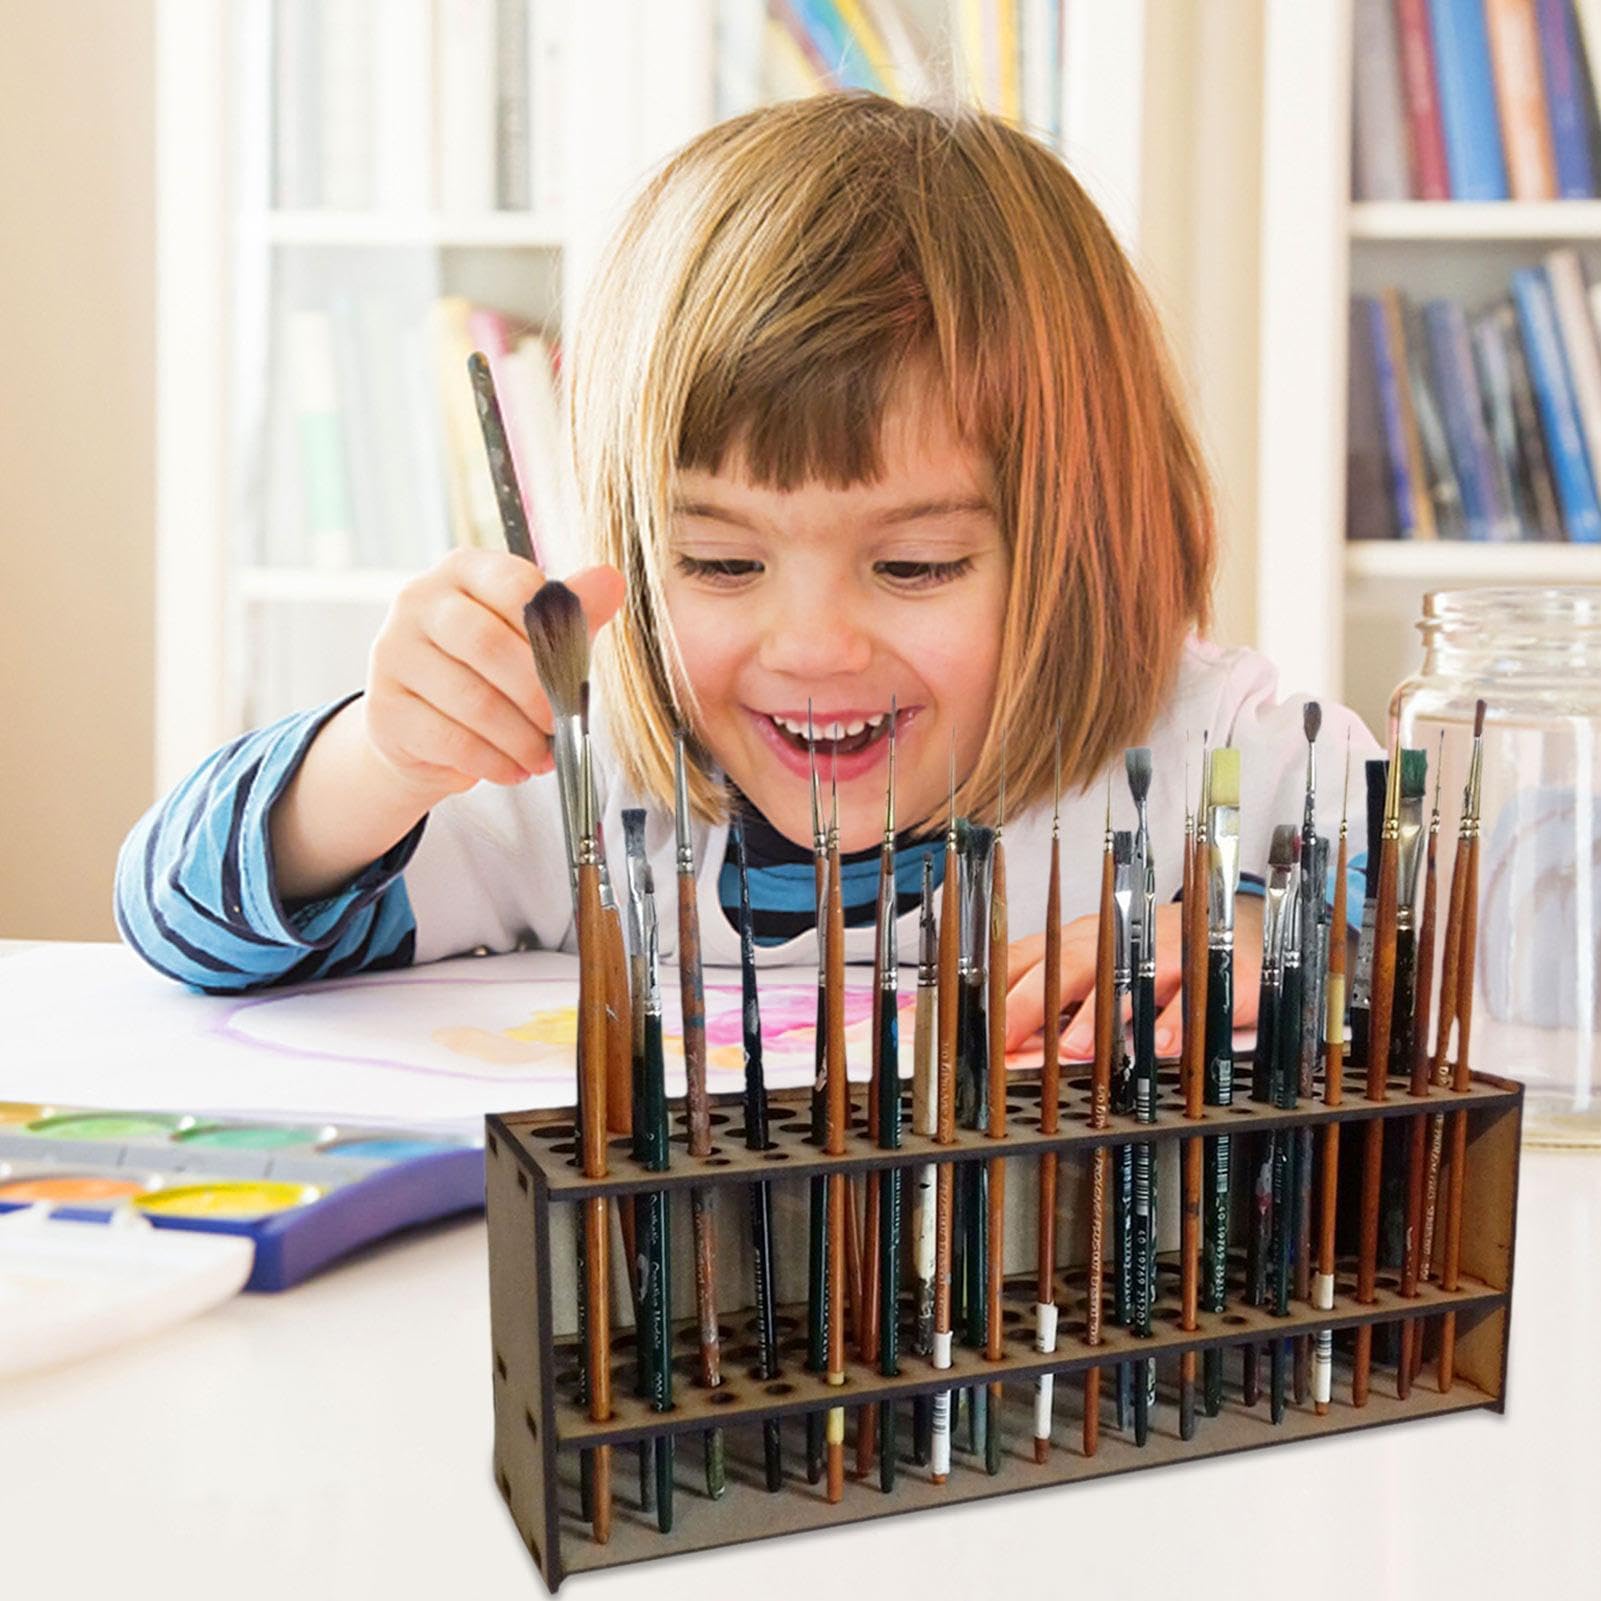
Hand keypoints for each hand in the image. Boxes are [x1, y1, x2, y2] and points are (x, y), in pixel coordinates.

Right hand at [363, 551, 625, 805]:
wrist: (427, 728)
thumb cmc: (493, 672)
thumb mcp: (538, 637)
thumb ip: (573, 611)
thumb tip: (610, 580)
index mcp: (463, 571)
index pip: (513, 585)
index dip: (552, 632)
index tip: (573, 670)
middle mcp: (419, 601)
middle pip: (487, 643)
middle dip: (537, 693)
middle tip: (563, 723)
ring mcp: (393, 653)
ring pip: (472, 699)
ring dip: (521, 737)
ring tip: (544, 755)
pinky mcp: (385, 708)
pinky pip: (450, 740)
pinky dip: (494, 762)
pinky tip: (515, 769)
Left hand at [1003, 896, 1265, 1059]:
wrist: (1230, 934)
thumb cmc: (1148, 959)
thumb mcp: (1098, 971)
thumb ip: (1056, 1003)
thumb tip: (1009, 1044)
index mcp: (1081, 939)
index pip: (1031, 958)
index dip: (1000, 991)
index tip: (974, 1027)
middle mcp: (1117, 940)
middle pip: (1069, 964)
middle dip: (1033, 1001)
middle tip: (1007, 1040)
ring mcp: (1164, 952)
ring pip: (1125, 980)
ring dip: (1098, 1015)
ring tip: (1075, 1050)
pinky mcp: (1209, 970)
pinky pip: (1190, 995)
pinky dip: (1174, 1021)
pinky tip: (1161, 1046)